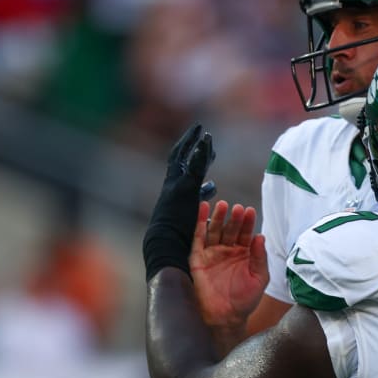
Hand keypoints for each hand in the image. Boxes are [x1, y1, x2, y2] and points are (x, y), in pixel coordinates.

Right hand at [142, 123, 215, 280]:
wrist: (165, 247)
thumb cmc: (176, 242)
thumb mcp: (188, 219)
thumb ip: (200, 202)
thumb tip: (212, 187)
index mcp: (172, 195)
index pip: (182, 172)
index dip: (193, 160)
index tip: (205, 152)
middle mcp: (171, 187)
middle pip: (179, 160)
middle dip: (189, 145)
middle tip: (201, 132)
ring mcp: (176, 186)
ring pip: (184, 159)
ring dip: (193, 143)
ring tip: (203, 130)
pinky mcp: (185, 189)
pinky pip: (192, 167)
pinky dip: (199, 153)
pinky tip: (206, 140)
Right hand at [191, 199, 268, 330]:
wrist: (225, 318)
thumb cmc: (244, 301)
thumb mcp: (259, 279)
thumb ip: (260, 257)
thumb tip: (261, 236)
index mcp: (243, 254)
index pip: (246, 233)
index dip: (248, 222)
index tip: (250, 211)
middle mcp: (227, 251)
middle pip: (230, 229)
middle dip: (234, 218)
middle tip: (237, 208)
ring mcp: (212, 254)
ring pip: (215, 230)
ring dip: (218, 217)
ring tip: (222, 205)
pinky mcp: (198, 259)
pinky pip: (198, 238)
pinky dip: (199, 223)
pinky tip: (202, 209)